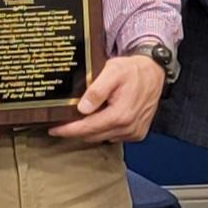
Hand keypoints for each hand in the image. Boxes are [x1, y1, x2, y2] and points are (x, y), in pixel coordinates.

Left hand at [50, 53, 165, 146]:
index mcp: (120, 115)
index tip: (54, 130)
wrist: (153, 72)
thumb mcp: (112, 71)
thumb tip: (82, 108)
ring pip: (102, 138)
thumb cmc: (133, 70)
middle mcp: (128, 127)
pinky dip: (104, 130)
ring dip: (90, 130)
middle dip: (77, 130)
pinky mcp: (137, 133)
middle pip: (93, 136)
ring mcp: (134, 132)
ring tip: (81, 118)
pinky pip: (114, 136)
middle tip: (63, 121)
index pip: (87, 128)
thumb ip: (97, 90)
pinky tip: (99, 118)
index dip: (68, 130)